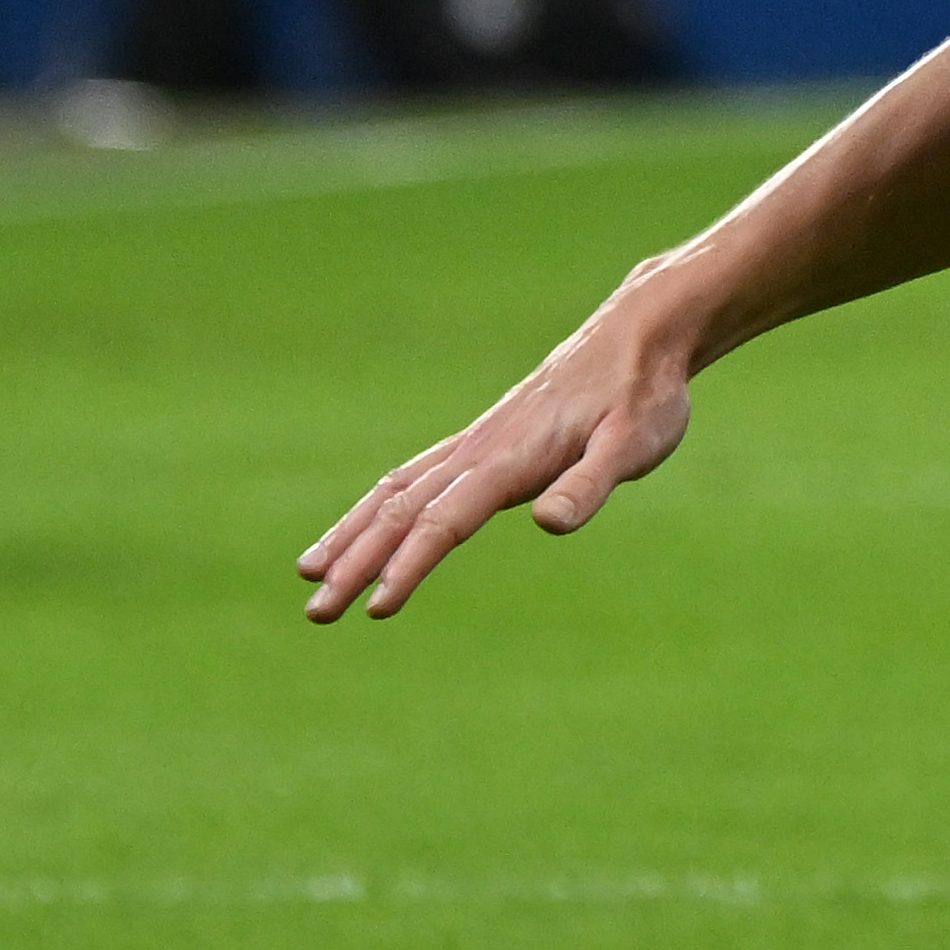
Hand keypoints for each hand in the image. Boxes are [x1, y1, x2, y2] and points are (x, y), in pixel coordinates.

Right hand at [297, 300, 695, 622]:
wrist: (639, 336)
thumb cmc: (642, 397)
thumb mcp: (634, 445)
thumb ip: (591, 484)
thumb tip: (549, 522)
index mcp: (509, 460)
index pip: (444, 522)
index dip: (409, 566)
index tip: (375, 607)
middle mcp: (478, 450)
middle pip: (402, 512)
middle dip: (356, 562)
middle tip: (316, 613)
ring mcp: (475, 443)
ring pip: (396, 491)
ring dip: (351, 533)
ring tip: (308, 571)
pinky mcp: (483, 440)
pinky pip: (413, 475)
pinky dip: (377, 504)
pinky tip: (362, 525)